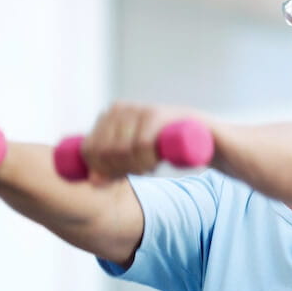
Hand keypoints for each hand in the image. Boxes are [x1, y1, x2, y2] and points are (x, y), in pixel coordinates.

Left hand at [80, 102, 206, 184]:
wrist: (203, 137)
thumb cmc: (164, 148)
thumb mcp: (132, 159)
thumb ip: (110, 169)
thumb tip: (93, 181)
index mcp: (108, 116)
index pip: (88, 149)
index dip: (101, 170)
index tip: (120, 176)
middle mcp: (120, 109)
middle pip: (103, 152)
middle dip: (119, 170)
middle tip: (139, 171)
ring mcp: (138, 109)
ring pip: (121, 150)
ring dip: (136, 167)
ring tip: (149, 166)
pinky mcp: (157, 114)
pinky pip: (141, 144)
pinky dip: (146, 161)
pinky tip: (155, 164)